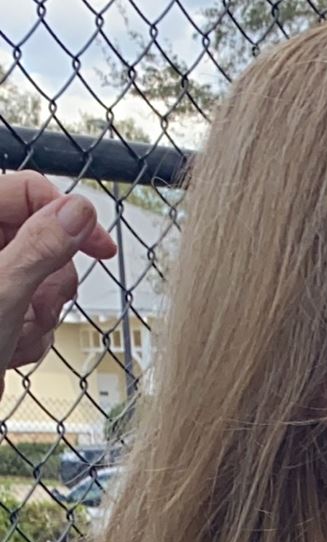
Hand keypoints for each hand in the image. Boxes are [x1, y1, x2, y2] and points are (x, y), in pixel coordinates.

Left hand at [0, 175, 114, 392]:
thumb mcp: (3, 289)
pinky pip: (34, 313)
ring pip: (43, 280)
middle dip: (52, 282)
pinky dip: (31, 336)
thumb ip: (42, 245)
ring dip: (42, 316)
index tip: (101, 248)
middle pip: (43, 239)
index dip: (68, 215)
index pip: (28, 191)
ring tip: (17, 334)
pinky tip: (9, 351)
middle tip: (41, 307)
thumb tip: (79, 210)